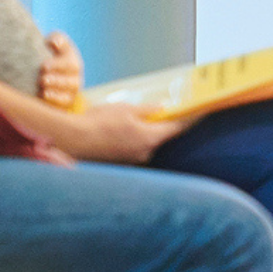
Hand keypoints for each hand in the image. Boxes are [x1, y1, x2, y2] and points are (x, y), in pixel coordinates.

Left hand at [38, 32, 84, 109]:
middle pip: (70, 82)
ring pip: (68, 96)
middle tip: (43, 79)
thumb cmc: (48, 52)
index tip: (43, 66)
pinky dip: (54, 105)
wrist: (43, 69)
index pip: (69, 65)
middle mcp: (75, 79)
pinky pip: (62, 107)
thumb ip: (56, 39)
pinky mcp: (63, 104)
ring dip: (56, 95)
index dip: (58, 66)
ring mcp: (70, 93)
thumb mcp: (54, 41)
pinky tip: (44, 101)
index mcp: (73, 63)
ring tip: (44, 92)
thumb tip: (55, 43)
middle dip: (57, 81)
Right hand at [66, 101, 183, 164]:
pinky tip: (116, 131)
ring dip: (142, 133)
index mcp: (150, 137)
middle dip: (160, 125)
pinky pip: (132, 149)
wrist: (72, 140)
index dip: (190, 119)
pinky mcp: (120, 163)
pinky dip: (130, 140)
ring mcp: (133, 160)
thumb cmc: (98, 122)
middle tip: (158, 111)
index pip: (177, 128)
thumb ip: (146, 110)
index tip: (200, 112)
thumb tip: (162, 108)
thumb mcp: (125, 109)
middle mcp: (145, 153)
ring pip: (145, 143)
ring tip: (126, 120)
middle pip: (161, 136)